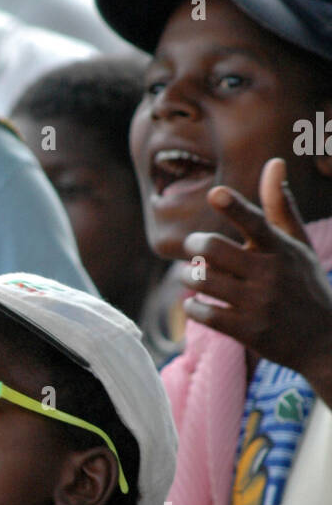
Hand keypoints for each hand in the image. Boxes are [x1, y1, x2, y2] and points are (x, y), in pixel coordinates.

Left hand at [178, 158, 331, 393]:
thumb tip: (274, 162)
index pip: (257, 223)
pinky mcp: (247, 331)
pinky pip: (203, 313)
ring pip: (202, 280)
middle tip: (193, 245)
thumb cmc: (304, 284)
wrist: (323, 341)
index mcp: (282, 249)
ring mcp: (258, 304)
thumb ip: (280, 206)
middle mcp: (270, 275)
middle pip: (213, 249)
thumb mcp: (298, 245)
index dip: (234, 207)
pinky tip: (198, 304)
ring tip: (190, 275)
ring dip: (188, 275)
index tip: (216, 194)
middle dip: (193, 243)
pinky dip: (193, 307)